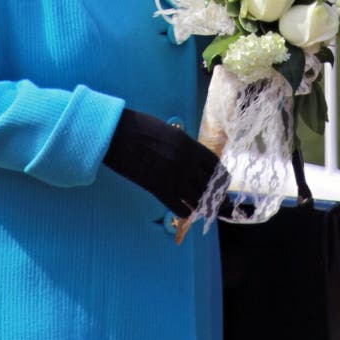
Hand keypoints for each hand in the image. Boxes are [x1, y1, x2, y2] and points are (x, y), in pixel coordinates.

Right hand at [102, 108, 218, 216]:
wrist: (116, 136)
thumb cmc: (141, 128)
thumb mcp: (170, 132)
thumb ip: (186, 147)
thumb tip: (197, 161)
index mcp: (189, 145)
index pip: (215, 166)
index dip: (221, 177)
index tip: (222, 182)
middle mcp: (185, 163)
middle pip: (211, 185)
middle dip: (216, 193)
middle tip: (217, 199)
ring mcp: (172, 178)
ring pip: (199, 200)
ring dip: (203, 205)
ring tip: (204, 207)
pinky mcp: (158, 190)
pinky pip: (181, 208)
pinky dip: (186, 210)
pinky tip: (184, 207)